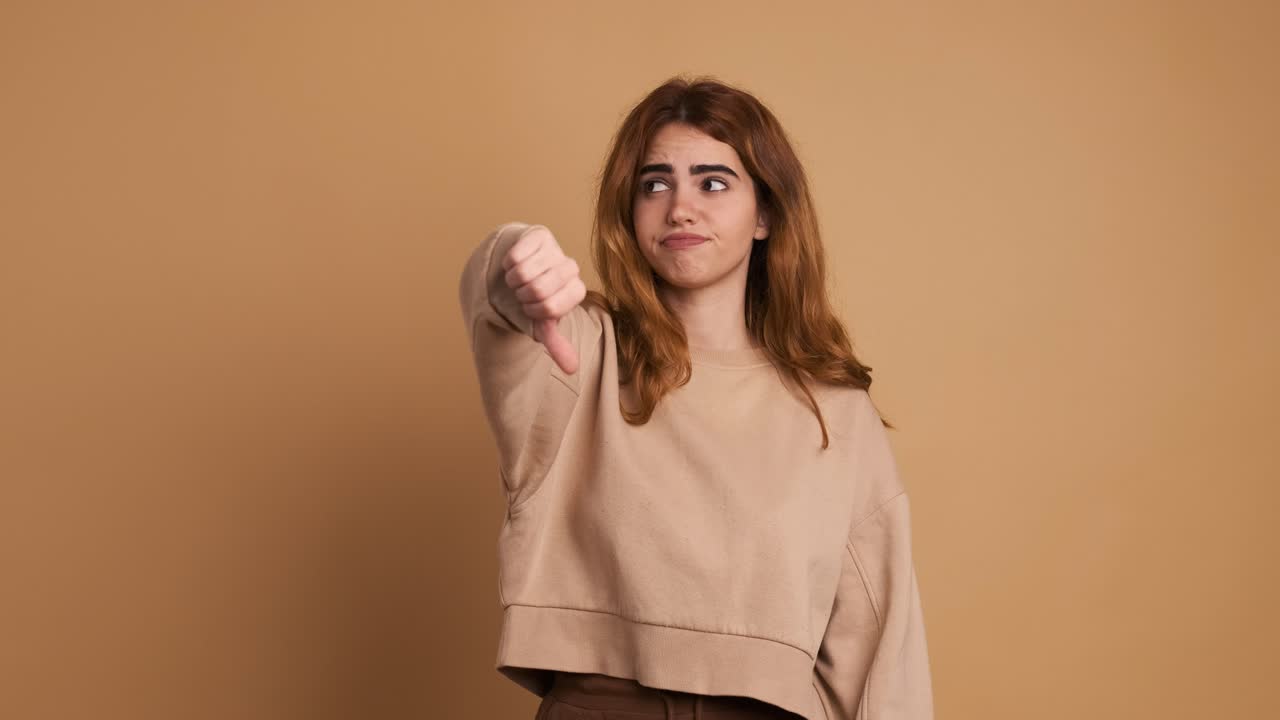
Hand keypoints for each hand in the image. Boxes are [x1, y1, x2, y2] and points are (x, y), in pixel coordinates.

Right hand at [501, 225, 586, 373]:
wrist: (515, 269)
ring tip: (518, 279)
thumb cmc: (529, 297)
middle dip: (522, 295)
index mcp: (575, 292)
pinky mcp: (540, 234)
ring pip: (525, 272)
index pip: (551, 308)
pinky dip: (508, 264)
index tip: (531, 308)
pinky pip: (516, 255)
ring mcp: (556, 249)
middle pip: (538, 290)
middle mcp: (571, 268)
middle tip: (522, 293)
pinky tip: (514, 263)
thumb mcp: (540, 322)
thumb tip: (572, 369)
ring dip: (513, 280)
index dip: (533, 311)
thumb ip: (555, 343)